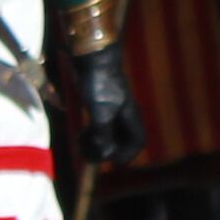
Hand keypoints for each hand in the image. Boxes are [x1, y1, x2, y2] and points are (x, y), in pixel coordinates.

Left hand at [70, 43, 144, 171]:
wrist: (91, 57)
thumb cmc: (99, 84)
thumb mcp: (101, 114)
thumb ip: (103, 136)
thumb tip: (104, 156)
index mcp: (130, 116)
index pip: (137, 142)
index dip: (127, 155)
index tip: (112, 162)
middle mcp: (124, 113)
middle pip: (122, 140)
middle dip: (108, 150)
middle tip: (91, 151)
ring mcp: (113, 108)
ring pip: (110, 133)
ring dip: (98, 142)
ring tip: (83, 141)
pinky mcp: (101, 102)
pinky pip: (100, 125)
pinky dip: (93, 133)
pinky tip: (82, 132)